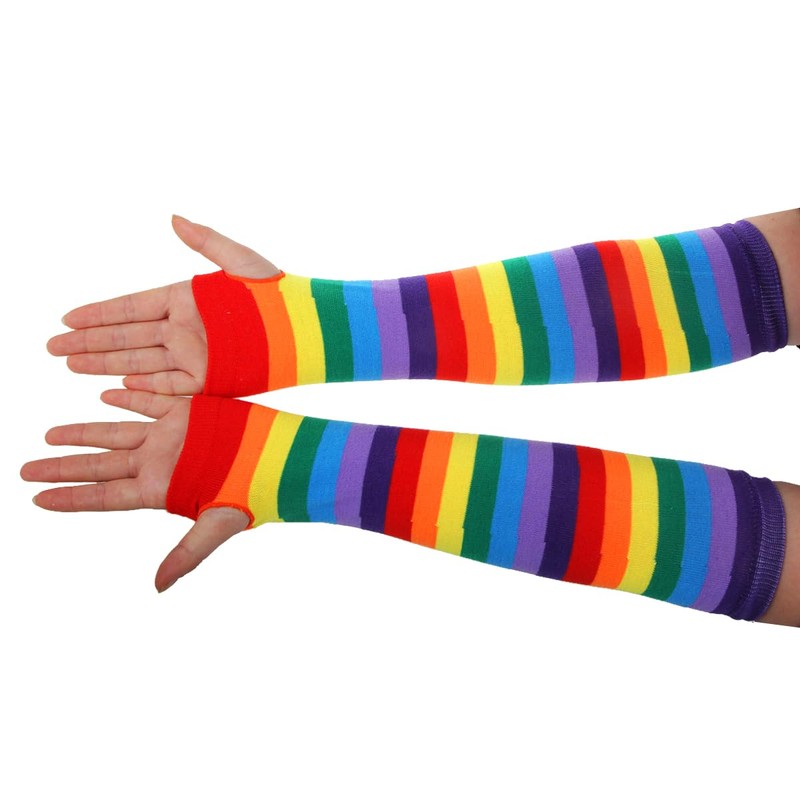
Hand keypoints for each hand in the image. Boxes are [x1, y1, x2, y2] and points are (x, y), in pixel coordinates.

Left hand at [20, 389, 249, 591]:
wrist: (279, 459)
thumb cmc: (251, 496)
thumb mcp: (216, 527)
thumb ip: (186, 555)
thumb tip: (159, 588)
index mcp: (159, 489)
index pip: (104, 495)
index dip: (71, 497)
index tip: (37, 499)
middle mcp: (158, 462)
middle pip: (99, 464)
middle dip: (62, 466)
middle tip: (26, 468)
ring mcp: (170, 436)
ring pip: (115, 432)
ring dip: (83, 432)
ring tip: (51, 434)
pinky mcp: (186, 412)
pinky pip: (149, 403)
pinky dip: (127, 398)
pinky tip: (104, 396)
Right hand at [47, 216, 280, 394]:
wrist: (307, 330)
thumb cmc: (279, 293)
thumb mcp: (241, 261)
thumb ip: (206, 241)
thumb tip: (173, 216)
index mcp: (186, 300)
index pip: (131, 308)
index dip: (99, 313)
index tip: (67, 317)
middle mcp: (183, 329)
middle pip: (126, 338)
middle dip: (88, 342)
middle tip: (53, 347)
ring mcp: (194, 356)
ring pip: (139, 362)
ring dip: (104, 365)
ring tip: (70, 364)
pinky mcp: (209, 380)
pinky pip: (169, 385)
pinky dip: (143, 385)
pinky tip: (115, 385)